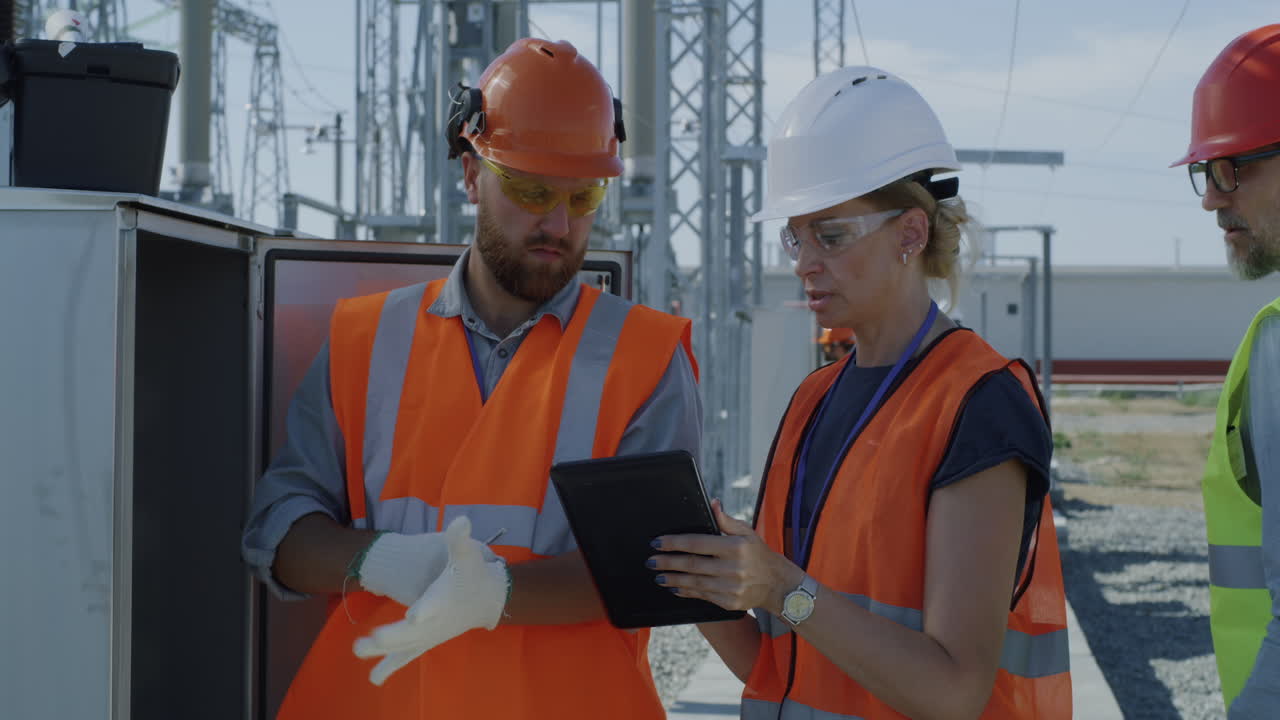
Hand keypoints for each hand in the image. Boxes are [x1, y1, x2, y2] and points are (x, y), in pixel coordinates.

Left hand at [352, 516, 509, 684]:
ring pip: (406, 645)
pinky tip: (374, 678)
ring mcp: (431, 634)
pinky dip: (392, 666)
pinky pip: (408, 655)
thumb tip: (461, 519)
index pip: (435, 605)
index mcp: (445, 599)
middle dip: (393, 635)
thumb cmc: (475, 575)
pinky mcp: (427, 640)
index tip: (414, 616)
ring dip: (384, 650)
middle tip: (374, 639)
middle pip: (414, 632)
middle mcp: (437, 622)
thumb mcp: (469, 555)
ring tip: (359, 650)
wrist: (488, 600)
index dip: (425, 610)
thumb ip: (461, 539)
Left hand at [649, 499, 802, 613]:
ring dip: (673, 579)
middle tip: (651, 561)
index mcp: (735, 547)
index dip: (675, 543)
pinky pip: (702, 596)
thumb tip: (712, 503)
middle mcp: (733, 568)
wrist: (777, 584)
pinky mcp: (729, 602)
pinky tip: (675, 587)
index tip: (657, 543)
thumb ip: (726, 520)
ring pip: (694, 582)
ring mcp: (731, 587)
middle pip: (692, 564)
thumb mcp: (747, 532)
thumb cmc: (758, 554)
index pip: (698, 543)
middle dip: (668, 562)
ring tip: (658, 575)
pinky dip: (686, 591)